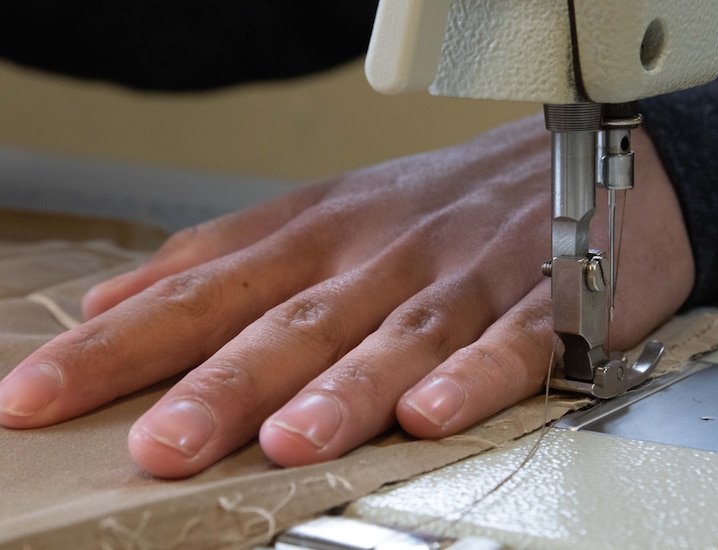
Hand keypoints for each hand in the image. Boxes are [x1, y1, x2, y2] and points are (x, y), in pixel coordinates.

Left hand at [0, 117, 693, 477]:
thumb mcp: (325, 212)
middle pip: (290, 321)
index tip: (44, 394)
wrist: (579, 160)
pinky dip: (471, 377)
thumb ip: (224, 258)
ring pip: (392, 336)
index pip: (204, 287)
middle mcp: (381, 254)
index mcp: (321, 233)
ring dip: (340, 390)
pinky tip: (431, 412)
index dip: (122, 344)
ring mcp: (461, 277)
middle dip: (219, 385)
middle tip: (155, 443)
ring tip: (286, 442)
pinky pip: (507, 342)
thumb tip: (118, 300)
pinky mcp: (544, 298)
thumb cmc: (445, 202)